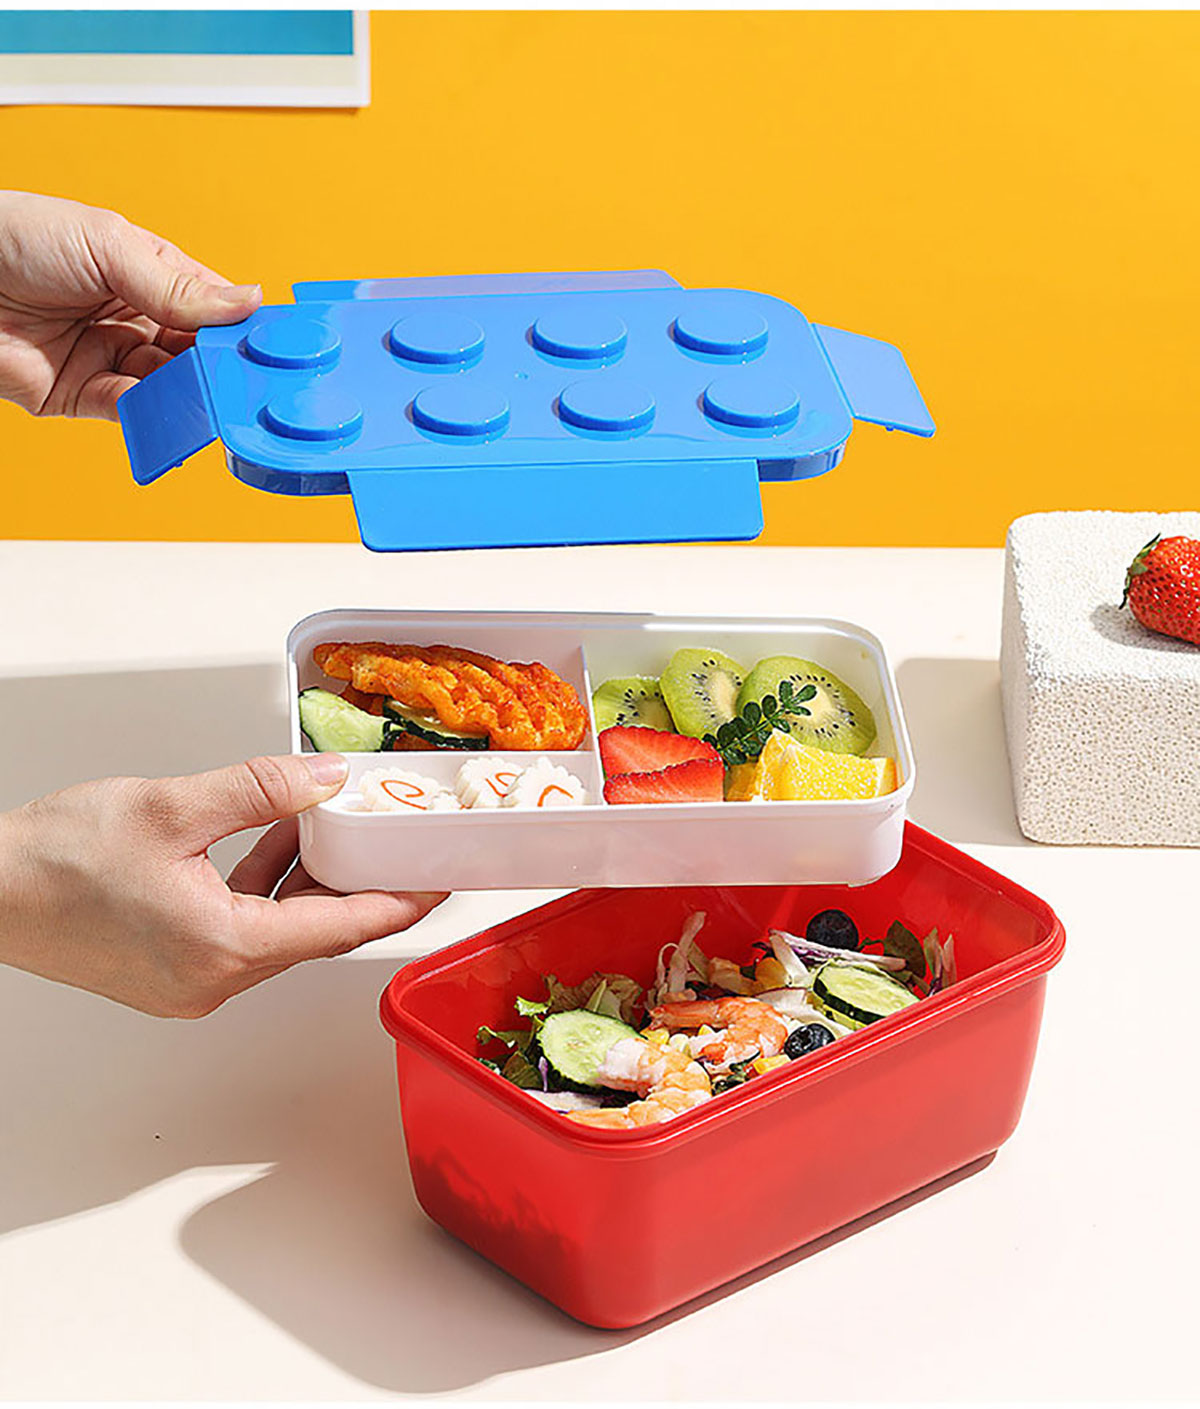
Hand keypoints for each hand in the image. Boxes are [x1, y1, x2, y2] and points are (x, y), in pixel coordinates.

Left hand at [0, 189, 260, 419]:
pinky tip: (174, 410)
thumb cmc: (10, 236)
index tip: (268, 343)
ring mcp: (108, 358)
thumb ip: (177, 286)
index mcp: (146, 273)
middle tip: (245, 375)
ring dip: (191, 392)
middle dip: (219, 364)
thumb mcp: (108, 246)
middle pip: (195, 352)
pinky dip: (155, 415)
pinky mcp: (81, 396)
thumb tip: (247, 302)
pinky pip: (131, 412)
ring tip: (210, 393)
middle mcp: (132, 318)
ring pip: (169, 386)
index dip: (239, 324)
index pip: (210, 305)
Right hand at [0, 754, 446, 1017]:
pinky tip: (271, 842)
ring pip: (279, 931)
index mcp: (222, 949)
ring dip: (306, 881)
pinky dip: (265, 890)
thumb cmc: (52, 861)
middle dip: (358, 885)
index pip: (342, 929)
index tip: (439, 883)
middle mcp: (211, 981)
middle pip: (315, 933)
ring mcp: (190, 983)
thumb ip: (260, 789)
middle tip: (398, 847)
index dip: (400, 901)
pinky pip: (243, 932)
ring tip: (328, 827)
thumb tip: (325, 780)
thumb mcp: (171, 805)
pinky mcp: (171, 973)